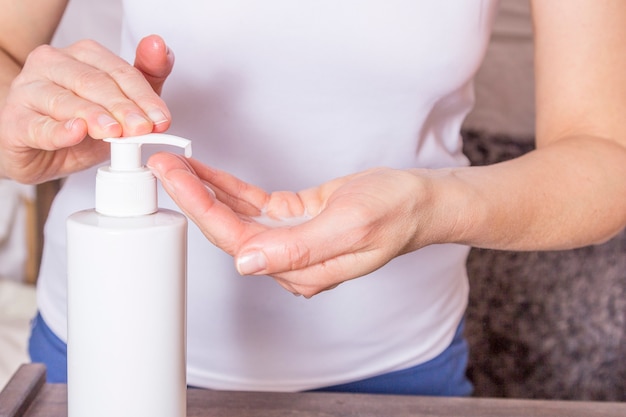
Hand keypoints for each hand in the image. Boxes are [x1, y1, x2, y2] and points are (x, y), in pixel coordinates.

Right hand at [0, 35, 173, 183]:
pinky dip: (59, 131)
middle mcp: (52, 65)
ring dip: (94, 116)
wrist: (36, 151)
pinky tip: (76, 131)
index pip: (118, 71)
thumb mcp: (119, 104)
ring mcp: (28, 91)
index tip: (161, 119)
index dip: (143, 96)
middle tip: (142, 128)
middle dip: (122, 107)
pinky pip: (38, 125)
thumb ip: (145, 80)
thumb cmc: (78, 123)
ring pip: (65, 100)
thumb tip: (160, 47)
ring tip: (114, 131)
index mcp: (82, 57)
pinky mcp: (14, 122)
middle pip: (93, 82)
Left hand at [148, 153, 434, 296]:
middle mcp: (289, 260)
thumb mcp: (350, 227)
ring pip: (236, 216)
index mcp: (300, 268)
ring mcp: (289, 240)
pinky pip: (252, 204)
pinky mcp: (292, 220)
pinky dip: (228, 187)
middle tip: (162, 164)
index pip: (238, 241)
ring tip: (175, 164)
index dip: (202, 208)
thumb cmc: (394, 213)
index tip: (175, 177)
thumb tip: (247, 263)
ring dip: (205, 190)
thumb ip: (298, 249)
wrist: (419, 201)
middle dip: (192, 196)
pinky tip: (206, 173)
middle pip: (228, 229)